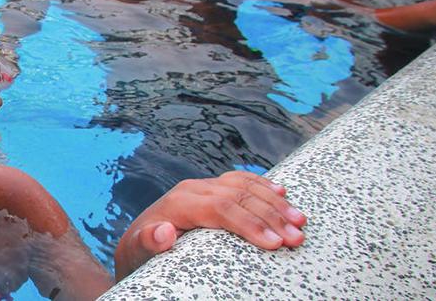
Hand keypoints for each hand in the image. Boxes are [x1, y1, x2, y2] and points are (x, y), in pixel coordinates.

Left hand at [114, 171, 305, 278]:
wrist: (135, 242)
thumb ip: (147, 242)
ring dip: (275, 203)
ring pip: (245, 186)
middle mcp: (193, 190)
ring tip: (299, 222)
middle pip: (239, 197)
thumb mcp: (137, 252)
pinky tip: (283, 194)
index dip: (249, 224)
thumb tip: (164, 231)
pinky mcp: (211, 189)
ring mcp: (203, 187)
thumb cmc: (139, 252)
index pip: (221, 208)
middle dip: (271, 217)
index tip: (273, 243)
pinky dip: (263, 186)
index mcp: (178, 203)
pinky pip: (241, 181)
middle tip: (296, 238)